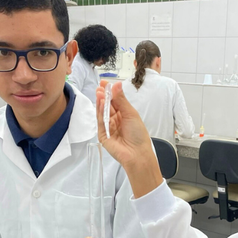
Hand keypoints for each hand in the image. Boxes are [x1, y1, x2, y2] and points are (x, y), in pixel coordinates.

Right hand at [96, 81, 162, 197]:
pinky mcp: (103, 135)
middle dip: (104, 96)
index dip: (110, 92)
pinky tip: (101, 103)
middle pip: (107, 106)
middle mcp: (115, 120)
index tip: (105, 83)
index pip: (114, 101)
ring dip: (101, 102)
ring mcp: (108, 128)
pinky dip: (100, 112)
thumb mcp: (131, 113)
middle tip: (100, 87)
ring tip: (100, 93)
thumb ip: (121, 99)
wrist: (137, 153)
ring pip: (102, 112)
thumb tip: (117, 84)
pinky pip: (100, 122)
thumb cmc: (138, 134)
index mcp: (124, 115)